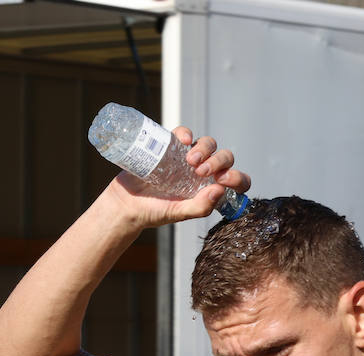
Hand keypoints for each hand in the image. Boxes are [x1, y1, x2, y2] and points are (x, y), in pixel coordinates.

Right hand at [106, 127, 250, 227]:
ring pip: (208, 143)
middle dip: (219, 161)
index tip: (224, 180)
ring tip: (190, 160)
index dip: (238, 178)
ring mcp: (186, 158)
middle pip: (225, 158)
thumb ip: (201, 207)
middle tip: (201, 172)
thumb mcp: (179, 214)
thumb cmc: (154, 212)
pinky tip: (184, 140)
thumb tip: (220, 190)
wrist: (125, 203)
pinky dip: (186, 133)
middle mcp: (203, 172)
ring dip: (205, 148)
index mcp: (211, 189)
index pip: (237, 180)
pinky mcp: (170, 146)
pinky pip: (184, 133)